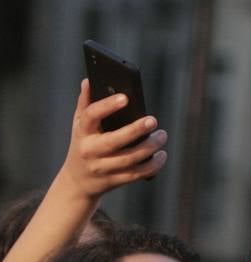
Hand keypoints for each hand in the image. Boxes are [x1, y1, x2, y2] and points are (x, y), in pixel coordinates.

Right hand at [60, 80, 167, 197]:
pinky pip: (137, 174)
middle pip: (114, 141)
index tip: (125, 97)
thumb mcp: (80, 125)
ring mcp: (102, 168)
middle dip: (135, 130)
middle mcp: (90, 150)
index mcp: (82, 132)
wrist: (78, 181)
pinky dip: (153, 165)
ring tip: (162, 135)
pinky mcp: (115, 181)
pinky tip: (162, 154)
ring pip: (129, 159)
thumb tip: (89, 80)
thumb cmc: (84, 144)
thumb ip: (86, 104)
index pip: (91, 116)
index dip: (107, 106)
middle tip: (153, 120)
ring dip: (150, 147)